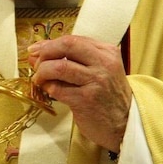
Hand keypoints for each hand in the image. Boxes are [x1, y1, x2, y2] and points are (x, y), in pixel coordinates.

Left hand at [27, 35, 131, 151]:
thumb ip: (71, 58)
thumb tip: (36, 51)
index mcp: (107, 52)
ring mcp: (96, 82)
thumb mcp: (97, 70)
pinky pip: (58, 88)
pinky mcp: (86, 100)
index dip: (49, 44)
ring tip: (40, 79)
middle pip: (66, 46)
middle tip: (36, 63)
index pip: (72, 40)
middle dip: (45, 52)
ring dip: (42, 72)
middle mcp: (103, 64)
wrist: (126, 123)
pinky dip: (48, 88)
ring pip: (58, 67)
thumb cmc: (107, 95)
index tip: (36, 50)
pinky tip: (49, 90)